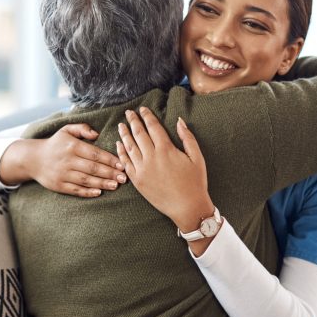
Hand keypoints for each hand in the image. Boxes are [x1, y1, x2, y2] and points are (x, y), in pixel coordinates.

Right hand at [0, 123, 125, 197]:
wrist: (32, 159)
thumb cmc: (55, 143)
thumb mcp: (66, 130)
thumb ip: (82, 128)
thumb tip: (96, 134)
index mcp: (72, 146)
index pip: (95, 153)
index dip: (110, 160)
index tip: (122, 164)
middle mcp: (67, 160)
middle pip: (93, 168)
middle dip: (110, 173)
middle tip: (124, 178)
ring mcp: (62, 174)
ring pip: (86, 180)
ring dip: (102, 184)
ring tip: (115, 185)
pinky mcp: (58, 185)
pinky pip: (75, 190)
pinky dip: (87, 192)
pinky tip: (99, 192)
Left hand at [116, 107, 213, 231]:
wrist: (187, 207)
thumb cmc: (196, 182)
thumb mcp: (197, 157)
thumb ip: (187, 137)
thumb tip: (179, 121)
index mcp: (166, 149)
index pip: (153, 127)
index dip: (147, 116)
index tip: (143, 109)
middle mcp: (151, 157)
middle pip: (139, 134)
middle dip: (133, 121)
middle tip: (129, 112)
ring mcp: (142, 169)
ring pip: (129, 146)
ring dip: (124, 134)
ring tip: (121, 125)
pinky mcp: (137, 181)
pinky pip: (126, 163)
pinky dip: (121, 152)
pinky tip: (119, 144)